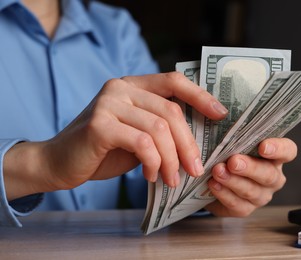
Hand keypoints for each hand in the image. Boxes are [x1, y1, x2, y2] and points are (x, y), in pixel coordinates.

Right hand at [4, 72, 227, 199]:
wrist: (59, 163)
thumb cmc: (103, 150)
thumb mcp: (138, 135)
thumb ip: (160, 130)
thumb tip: (196, 141)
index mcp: (133, 85)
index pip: (174, 81)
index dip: (200, 95)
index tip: (220, 114)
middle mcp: (121, 87)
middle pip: (171, 111)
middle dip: (188, 144)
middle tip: (195, 169)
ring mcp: (109, 103)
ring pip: (159, 129)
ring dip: (171, 159)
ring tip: (171, 179)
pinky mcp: (99, 124)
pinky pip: (142, 143)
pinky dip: (153, 162)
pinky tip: (151, 176)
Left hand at [204, 137, 296, 216]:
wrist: (209, 181)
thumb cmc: (226, 155)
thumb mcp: (232, 142)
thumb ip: (234, 136)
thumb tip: (223, 120)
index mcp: (274, 156)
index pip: (288, 150)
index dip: (278, 149)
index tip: (263, 146)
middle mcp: (272, 177)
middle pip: (268, 174)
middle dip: (250, 167)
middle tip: (233, 161)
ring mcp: (261, 195)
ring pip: (252, 191)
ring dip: (233, 181)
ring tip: (218, 171)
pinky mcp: (245, 209)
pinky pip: (238, 205)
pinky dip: (224, 194)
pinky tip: (213, 185)